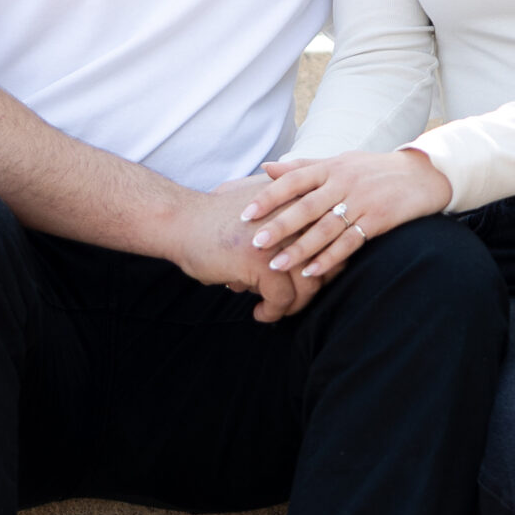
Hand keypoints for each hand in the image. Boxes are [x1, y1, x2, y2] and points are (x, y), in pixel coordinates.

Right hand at [166, 182, 323, 322]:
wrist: (181, 221)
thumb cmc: (219, 219)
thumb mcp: (260, 209)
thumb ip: (287, 224)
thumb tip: (314, 267)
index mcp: (299, 200)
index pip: (333, 237)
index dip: (326, 265)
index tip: (310, 280)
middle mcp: (296, 217)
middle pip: (325, 263)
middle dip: (311, 288)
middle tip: (294, 301)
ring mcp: (280, 239)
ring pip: (307, 285)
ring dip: (293, 305)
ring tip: (276, 310)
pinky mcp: (262, 261)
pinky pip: (282, 298)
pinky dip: (273, 312)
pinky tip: (260, 313)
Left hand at [241, 146, 453, 282]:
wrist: (421, 175)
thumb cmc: (373, 170)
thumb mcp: (339, 162)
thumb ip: (302, 168)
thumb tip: (266, 168)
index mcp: (331, 167)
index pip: (293, 180)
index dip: (268, 197)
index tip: (246, 214)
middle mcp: (344, 182)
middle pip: (306, 206)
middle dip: (279, 226)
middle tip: (255, 243)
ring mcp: (362, 201)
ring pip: (325, 228)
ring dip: (300, 249)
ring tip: (276, 265)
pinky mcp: (378, 219)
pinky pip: (350, 242)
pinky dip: (330, 258)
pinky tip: (311, 272)